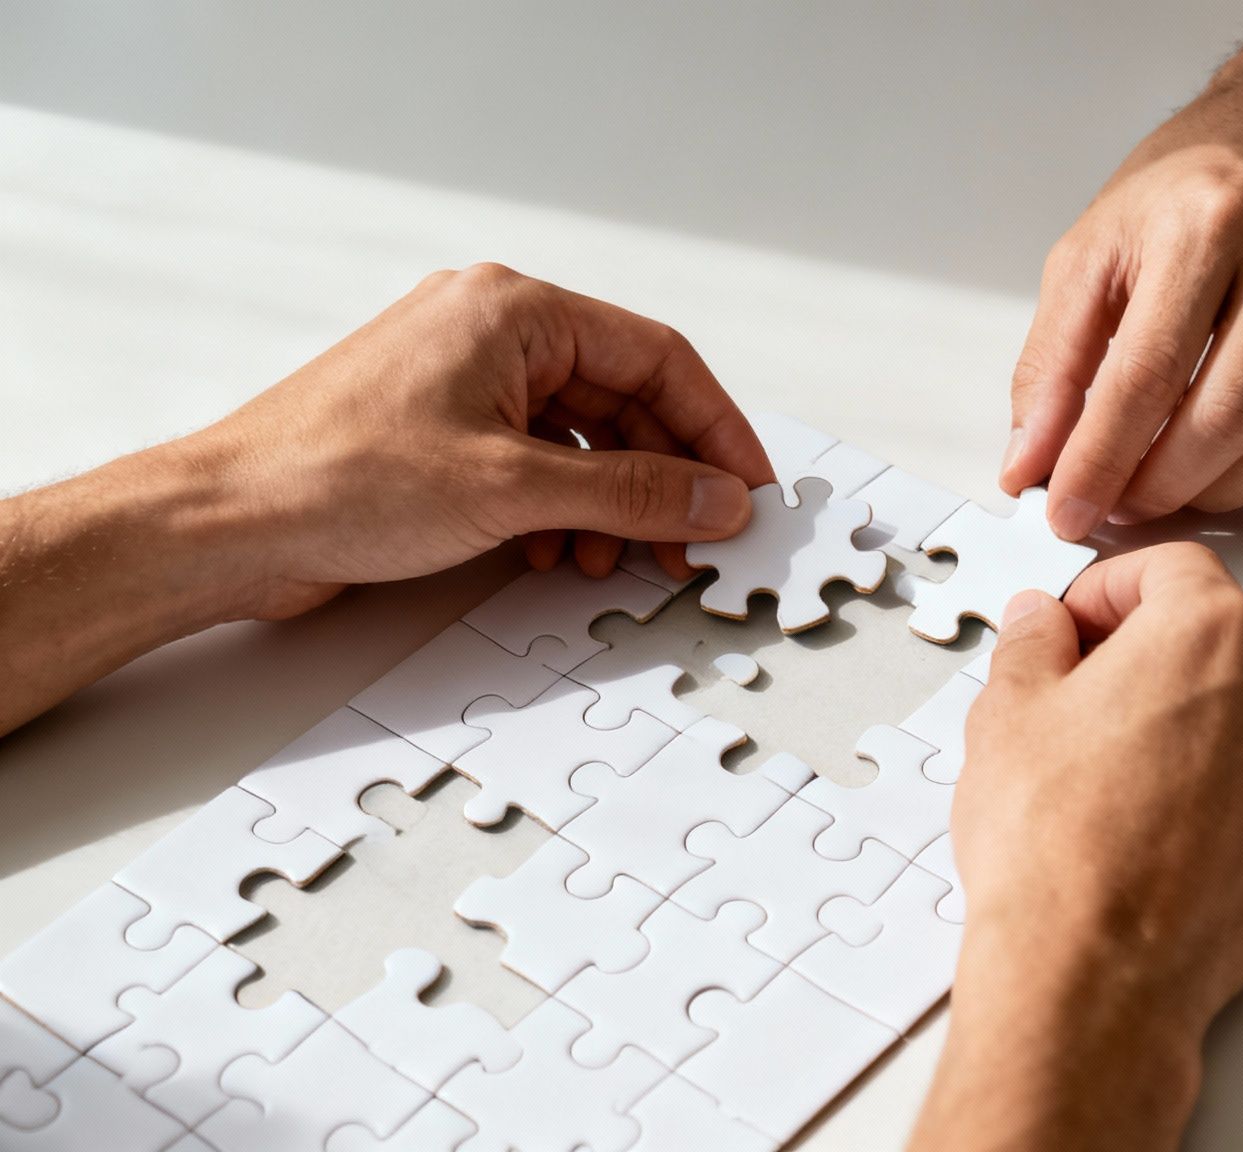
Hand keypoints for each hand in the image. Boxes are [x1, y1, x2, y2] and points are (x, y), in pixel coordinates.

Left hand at [0, 264, 771, 733]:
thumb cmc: (337, 478)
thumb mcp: (514, 489)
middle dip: (665, 477)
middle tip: (700, 540)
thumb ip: (634, 493)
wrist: (225, 525)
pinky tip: (563, 557)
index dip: (717, 428)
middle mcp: (492, 332)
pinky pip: (537, 464)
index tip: (751, 488)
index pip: (658, 358)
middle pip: (624, 402)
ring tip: (622, 560)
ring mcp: (464, 383)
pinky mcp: (442, 435)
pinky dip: (564, 512)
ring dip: (614, 504)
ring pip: (583, 440)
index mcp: (514, 309)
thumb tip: (718, 497)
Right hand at [913, 543, 1242, 1149]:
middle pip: (1219, 626)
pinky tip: (1153, 814)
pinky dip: (1219, 776)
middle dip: (1152, 642)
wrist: (1098, 975)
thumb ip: (1031, 642)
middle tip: (1081, 686)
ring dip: (1189, 709)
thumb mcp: (1009, 711)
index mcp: (1212, 629)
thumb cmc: (1058, 847)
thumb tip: (1040, 623)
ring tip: (1111, 761)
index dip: (1105, 588)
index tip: (1069, 623)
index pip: (1169, 565)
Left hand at [1001, 32, 1242, 539]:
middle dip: (1157, 489)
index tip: (1068, 509)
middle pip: (1222, 423)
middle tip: (1118, 503)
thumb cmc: (1200, 181)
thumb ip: (1054, 358)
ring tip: (1170, 488)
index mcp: (1207, 223)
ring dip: (1217, 495)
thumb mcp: (1097, 245)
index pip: (1145, 378)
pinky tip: (1238, 461)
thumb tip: (1032, 460)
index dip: (1099, 462)